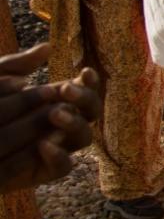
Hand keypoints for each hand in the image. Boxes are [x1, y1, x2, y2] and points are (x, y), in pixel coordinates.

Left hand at [0, 45, 102, 193]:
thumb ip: (16, 65)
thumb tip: (47, 47)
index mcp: (57, 101)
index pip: (85, 91)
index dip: (90, 82)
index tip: (84, 71)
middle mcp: (62, 124)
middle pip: (92, 112)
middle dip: (85, 99)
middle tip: (65, 89)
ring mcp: (57, 148)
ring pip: (84, 137)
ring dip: (75, 124)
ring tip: (55, 113)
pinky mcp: (44, 171)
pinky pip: (63, 167)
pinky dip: (59, 156)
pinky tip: (44, 144)